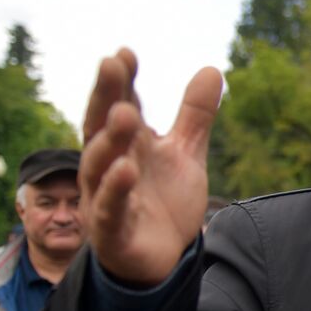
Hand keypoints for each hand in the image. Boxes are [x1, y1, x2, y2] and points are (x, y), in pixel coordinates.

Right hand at [80, 49, 222, 286]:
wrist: (165, 258)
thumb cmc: (166, 200)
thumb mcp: (186, 154)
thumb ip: (195, 115)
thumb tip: (211, 68)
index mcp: (127, 145)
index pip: (120, 105)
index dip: (122, 80)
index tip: (125, 52)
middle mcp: (109, 166)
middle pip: (101, 127)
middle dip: (106, 96)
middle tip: (111, 65)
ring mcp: (105, 197)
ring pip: (99, 165)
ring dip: (110, 139)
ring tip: (126, 112)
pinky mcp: (111, 231)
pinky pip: (108, 208)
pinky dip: (114, 189)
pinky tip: (124, 169)